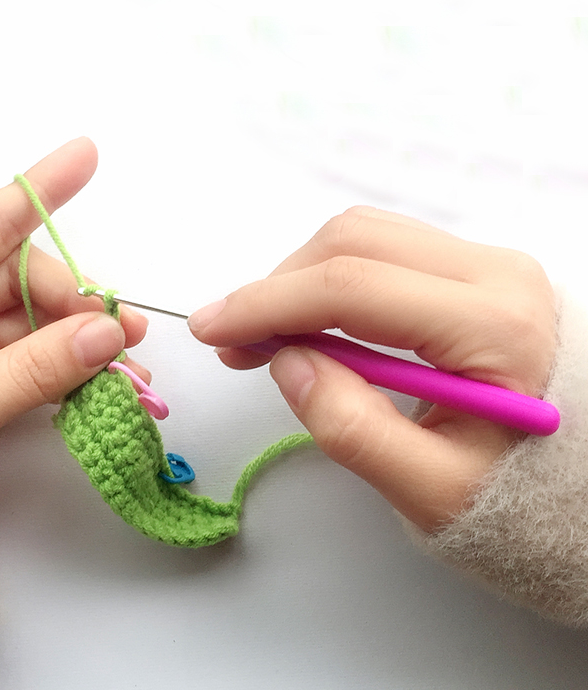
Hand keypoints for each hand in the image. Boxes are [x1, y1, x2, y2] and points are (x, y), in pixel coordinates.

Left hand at [0, 137, 147, 542]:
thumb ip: (34, 368)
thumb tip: (107, 333)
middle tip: (117, 331)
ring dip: (80, 340)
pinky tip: (103, 378)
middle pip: (20, 280)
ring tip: (125, 360)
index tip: (85, 156)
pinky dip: (69, 369)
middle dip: (72, 303)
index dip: (39, 190)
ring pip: (33, 323)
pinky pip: (34, 361)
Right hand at [188, 207, 556, 531]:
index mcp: (494, 323)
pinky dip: (332, 280)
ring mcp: (489, 265)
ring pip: (366, 236)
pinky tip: (312, 324)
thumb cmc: (526, 502)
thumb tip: (287, 361)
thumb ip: (354, 429)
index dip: (266, 304)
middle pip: (354, 241)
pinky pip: (386, 253)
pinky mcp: (476, 273)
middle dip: (278, 286)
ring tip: (267, 337)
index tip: (211, 329)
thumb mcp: (436, 492)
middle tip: (233, 342)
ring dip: (301, 278)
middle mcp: (495, 271)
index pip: (352, 286)